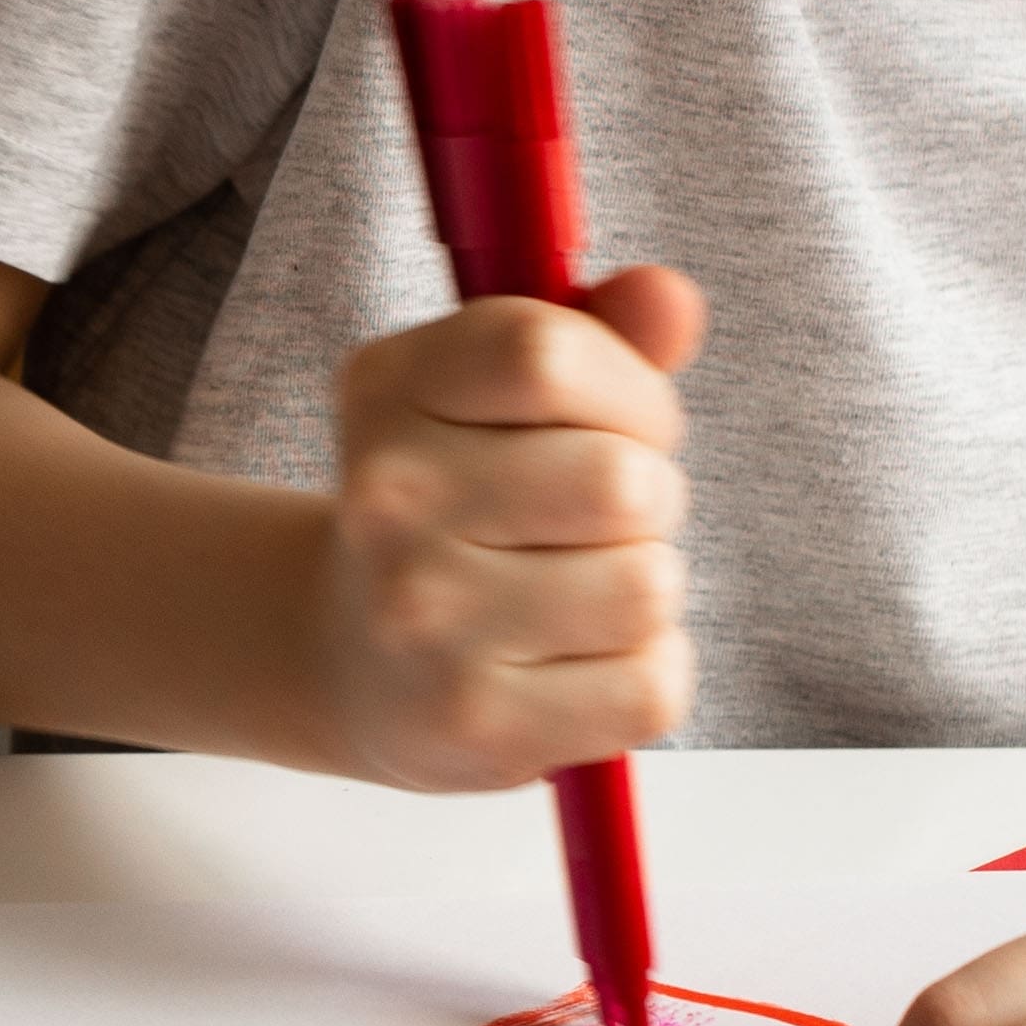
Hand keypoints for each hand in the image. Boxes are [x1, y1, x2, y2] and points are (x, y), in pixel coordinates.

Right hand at [305, 265, 703, 788]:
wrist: (357, 665)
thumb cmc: (462, 512)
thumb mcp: (506, 399)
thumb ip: (600, 335)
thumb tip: (668, 298)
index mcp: (387, 391)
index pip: (550, 354)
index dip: (625, 391)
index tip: (614, 424)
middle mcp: (387, 503)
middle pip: (620, 482)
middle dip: (647, 501)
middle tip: (591, 525)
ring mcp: (425, 622)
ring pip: (649, 585)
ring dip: (644, 590)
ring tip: (577, 596)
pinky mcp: (478, 727)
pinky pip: (653, 684)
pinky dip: (642, 675)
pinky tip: (576, 664)